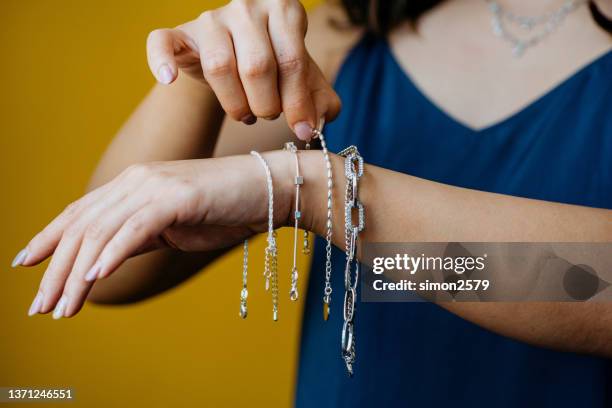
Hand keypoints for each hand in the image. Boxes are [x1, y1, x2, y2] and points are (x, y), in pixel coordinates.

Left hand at [15, 153, 295, 318]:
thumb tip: (102, 260)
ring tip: (64, 308)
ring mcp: (156, 187)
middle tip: (41, 306)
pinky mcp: (176, 198)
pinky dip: (111, 255)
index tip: (25, 264)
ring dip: (78, 275)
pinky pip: (135, 230)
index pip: (80, 212)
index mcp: (133, 184)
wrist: (267, 189)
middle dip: (56, 269)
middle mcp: (137, 180)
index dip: (48, 238)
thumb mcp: (170, 225)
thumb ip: (136, 235)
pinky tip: (95, 280)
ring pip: (102, 232)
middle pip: (83, 226)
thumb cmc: (223, 209)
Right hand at [145, 0, 340, 138]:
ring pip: (219, 67)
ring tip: (245, 114)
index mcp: (284, 9)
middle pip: (257, 66)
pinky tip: (169, 80)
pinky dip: (162, 61)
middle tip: (267, 115)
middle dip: (266, 104)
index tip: (302, 130)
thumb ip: (319, 98)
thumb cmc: (275, 66)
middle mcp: (247, 7)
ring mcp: (210, 18)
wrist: (236, 55)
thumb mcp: (303, 78)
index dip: (297, 102)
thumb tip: (316, 124)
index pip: (292, 60)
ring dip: (235, 103)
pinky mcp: (180, 33)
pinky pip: (163, 43)